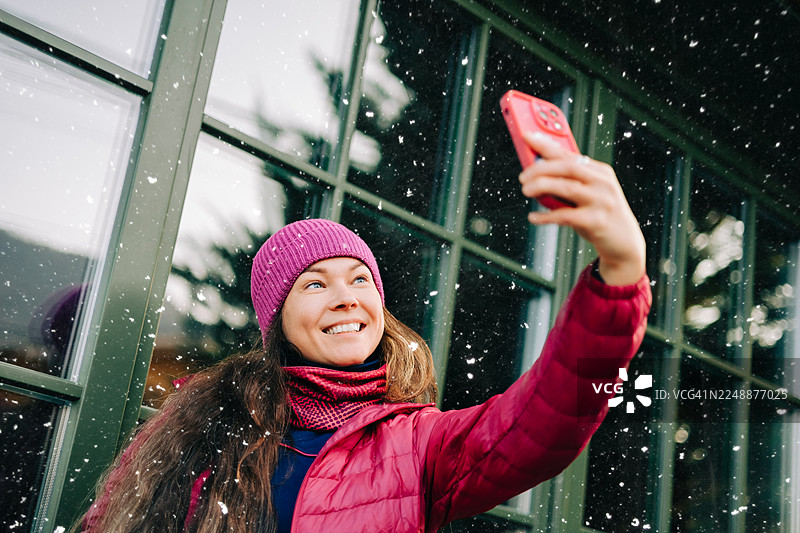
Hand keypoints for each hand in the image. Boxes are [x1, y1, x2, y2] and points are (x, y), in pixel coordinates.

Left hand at [518, 132, 645, 285]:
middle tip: (522, 176)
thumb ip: (568, 182)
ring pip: (567, 187)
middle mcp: (603, 183)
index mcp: (600, 171)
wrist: (624, 243)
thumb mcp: (588, 193)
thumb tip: (534, 171)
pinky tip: (533, 217)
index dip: (546, 144)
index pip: (569, 153)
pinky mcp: (597, 221)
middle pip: (567, 167)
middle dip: (541, 168)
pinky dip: (546, 216)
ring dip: (541, 186)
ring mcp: (602, 201)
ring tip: (525, 190)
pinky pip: (566, 215)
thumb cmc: (599, 215)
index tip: (527, 136)